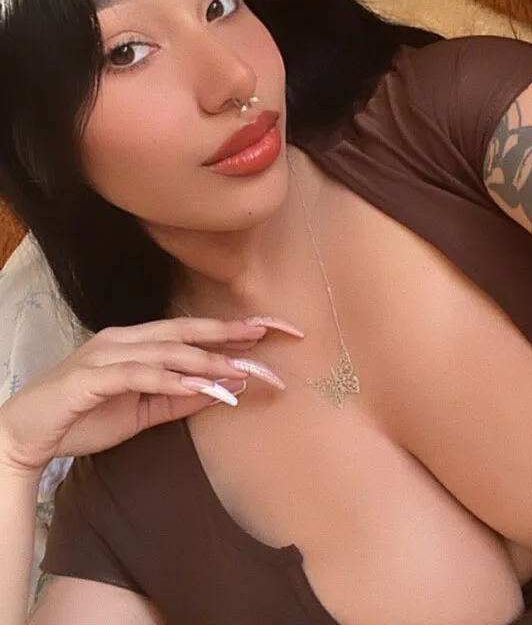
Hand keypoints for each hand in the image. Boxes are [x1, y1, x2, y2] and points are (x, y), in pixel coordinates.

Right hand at [0, 315, 297, 475]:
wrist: (28, 433)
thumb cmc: (86, 417)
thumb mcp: (146, 410)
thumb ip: (183, 397)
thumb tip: (231, 388)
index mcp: (140, 341)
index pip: (194, 329)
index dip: (234, 327)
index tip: (276, 329)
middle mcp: (127, 338)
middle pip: (188, 330)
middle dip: (232, 331)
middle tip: (273, 332)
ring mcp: (108, 354)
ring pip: (168, 350)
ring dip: (209, 360)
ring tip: (245, 370)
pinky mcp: (93, 376)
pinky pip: (139, 374)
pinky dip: (172, 378)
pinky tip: (199, 386)